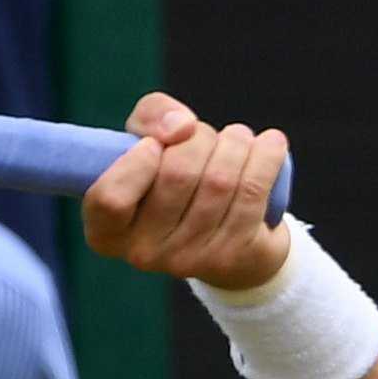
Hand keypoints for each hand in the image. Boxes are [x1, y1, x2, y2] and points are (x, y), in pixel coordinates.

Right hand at [80, 94, 293, 291]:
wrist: (228, 235)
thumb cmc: (174, 177)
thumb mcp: (147, 138)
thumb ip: (150, 117)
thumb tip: (180, 127)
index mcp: (106, 231)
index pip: (111, 198)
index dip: (137, 161)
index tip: (155, 144)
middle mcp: (142, 253)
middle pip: (175, 175)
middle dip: (198, 138)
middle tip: (205, 135)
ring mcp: (188, 261)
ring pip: (219, 181)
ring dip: (235, 143)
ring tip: (238, 137)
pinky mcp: (231, 257)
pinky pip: (253, 193)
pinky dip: (266, 157)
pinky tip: (271, 143)